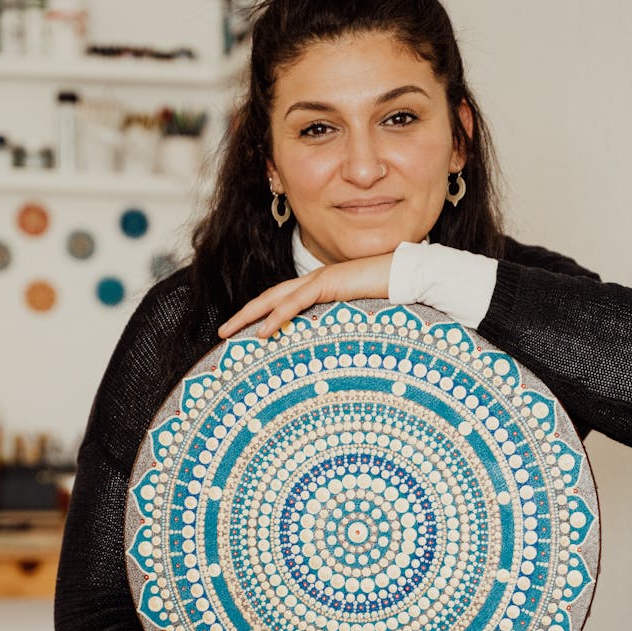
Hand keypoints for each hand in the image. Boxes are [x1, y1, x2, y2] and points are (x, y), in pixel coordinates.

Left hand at [218, 254, 392, 339]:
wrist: (408, 276)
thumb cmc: (389, 297)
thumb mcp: (358, 317)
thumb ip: (341, 327)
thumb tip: (333, 355)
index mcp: (319, 289)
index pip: (281, 303)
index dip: (260, 316)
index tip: (243, 334)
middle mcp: (314, 282)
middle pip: (269, 299)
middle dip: (243, 315)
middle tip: (223, 333)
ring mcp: (319, 280)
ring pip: (275, 299)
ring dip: (250, 316)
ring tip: (231, 333)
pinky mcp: (328, 282)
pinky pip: (296, 301)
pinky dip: (277, 316)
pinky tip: (263, 331)